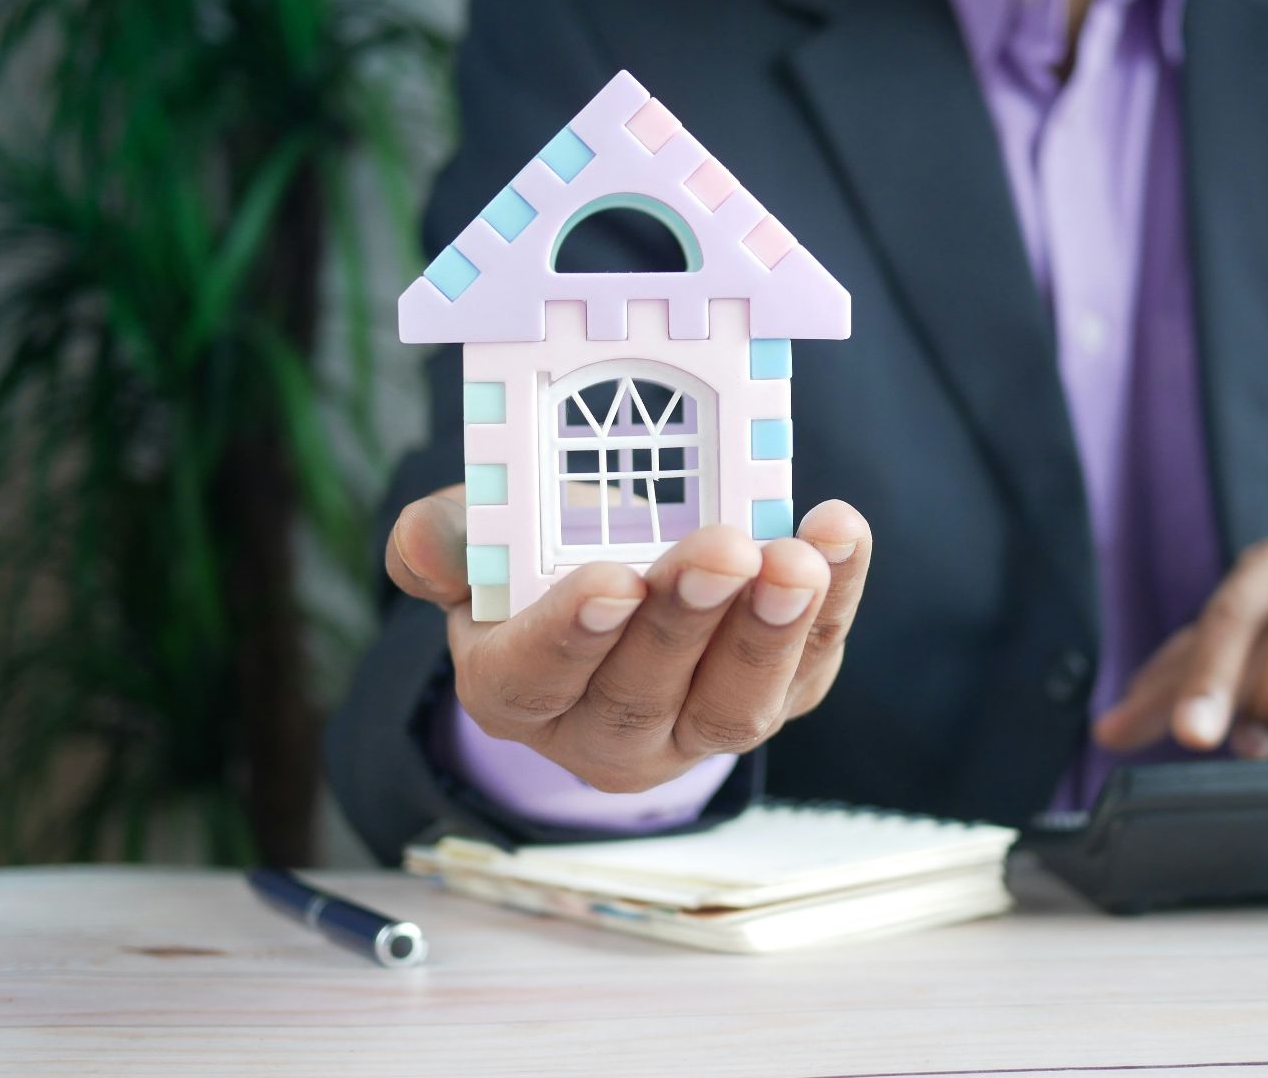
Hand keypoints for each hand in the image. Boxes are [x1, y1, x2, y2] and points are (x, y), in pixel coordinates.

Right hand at [387, 486, 871, 791]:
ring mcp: (696, 728)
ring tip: (797, 559)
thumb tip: (427, 542)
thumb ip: (444, 541)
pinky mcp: (775, 699)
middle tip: (723, 550)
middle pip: (643, 695)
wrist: (616, 582)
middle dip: (687, 622)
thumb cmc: (537, 561)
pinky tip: (840, 536)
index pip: (536, 679)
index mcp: (515, 692)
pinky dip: (834, 602)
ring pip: (734, 705)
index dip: (573, 634)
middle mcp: (605, 732)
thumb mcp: (477, 543)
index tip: (613, 580)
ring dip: (771, 631)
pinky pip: (809, 665)